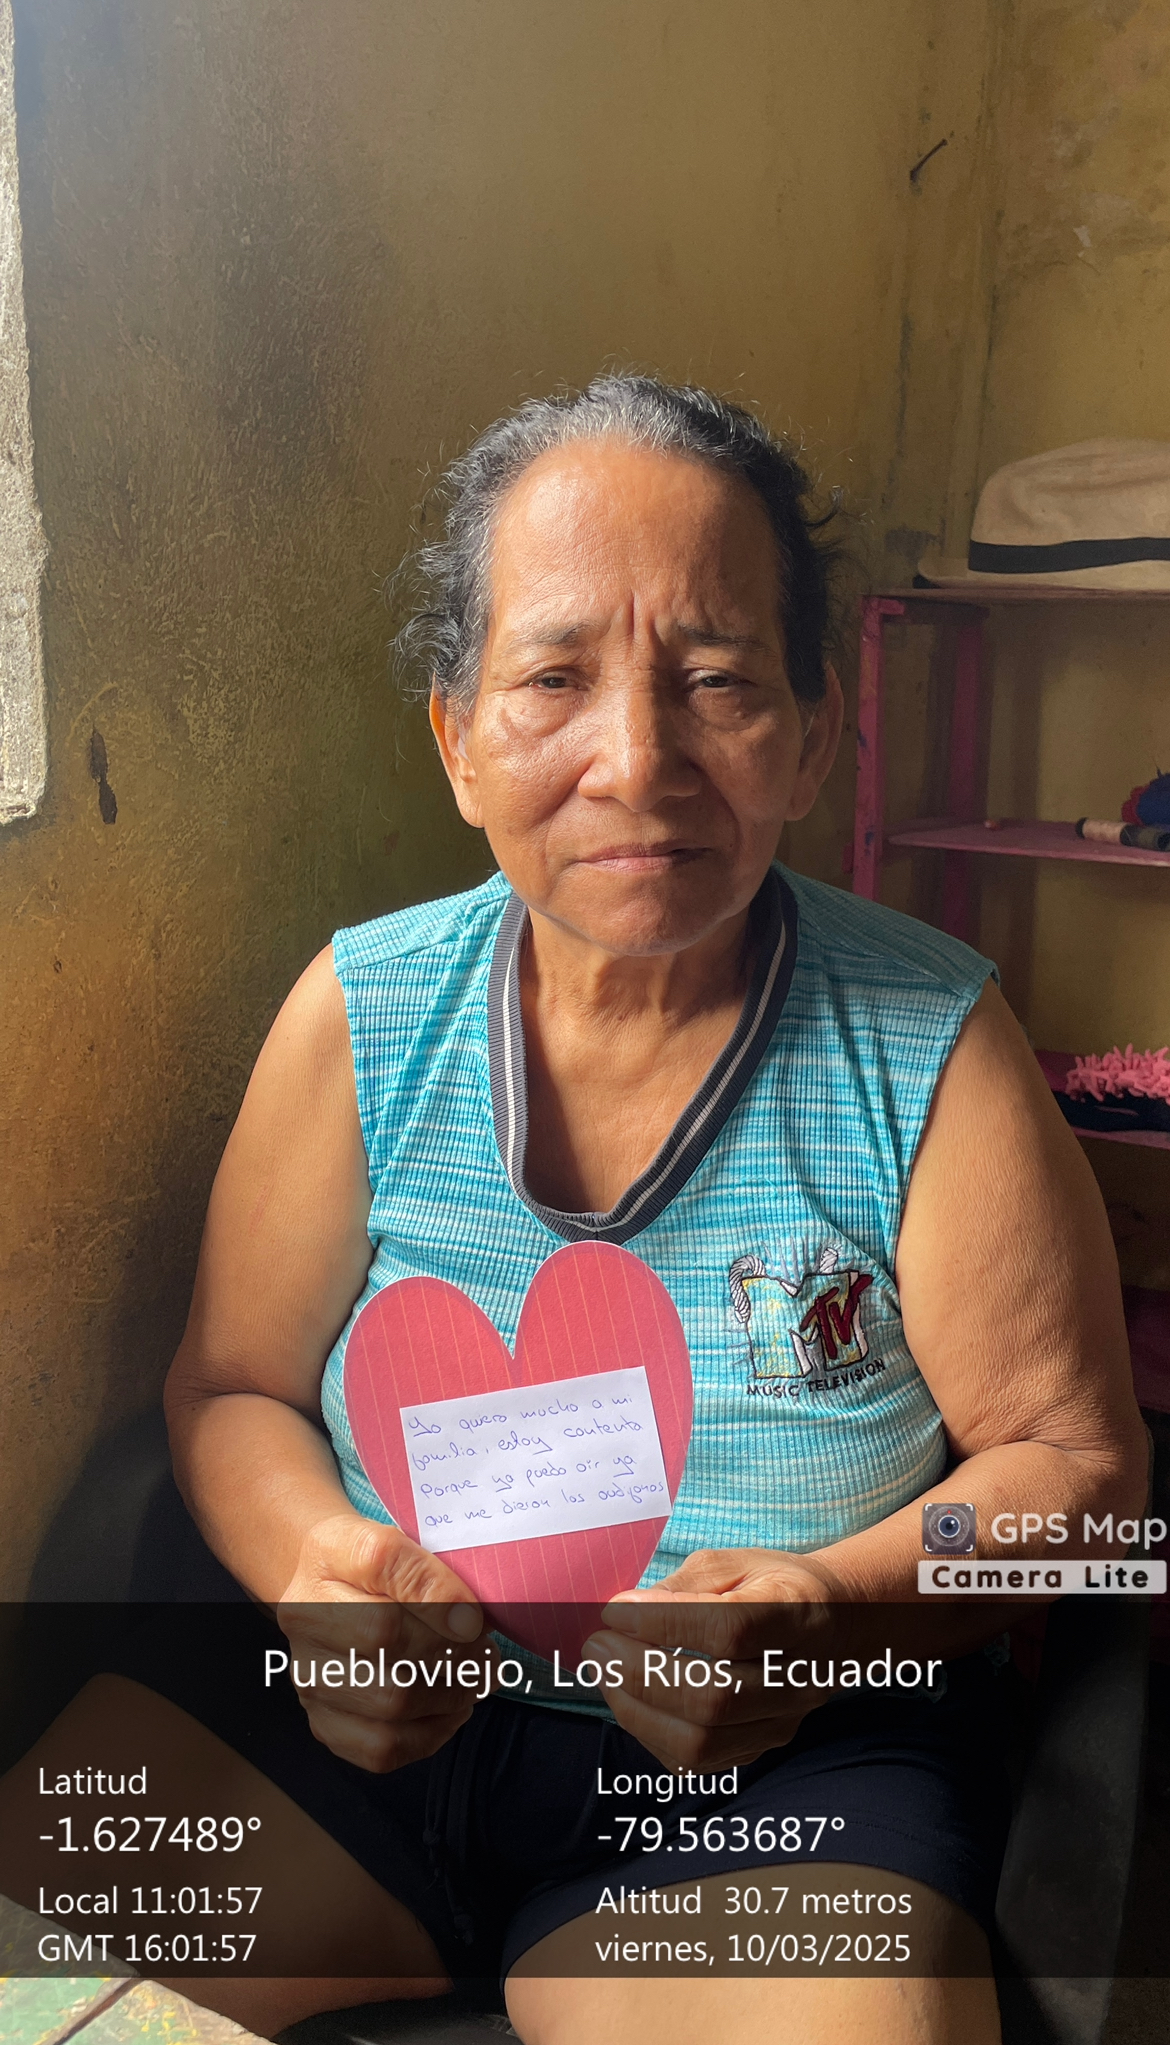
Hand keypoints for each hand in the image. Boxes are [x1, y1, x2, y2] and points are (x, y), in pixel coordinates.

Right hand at [277, 1512, 488, 1771]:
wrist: (319, 1579)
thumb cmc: (360, 1562)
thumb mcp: (384, 1540)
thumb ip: (420, 1572)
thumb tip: (467, 1622)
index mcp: (316, 1595)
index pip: (383, 1622)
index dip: (440, 1625)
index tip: (476, 1619)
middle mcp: (306, 1650)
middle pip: (391, 1679)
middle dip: (455, 1668)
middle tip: (487, 1653)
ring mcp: (313, 1691)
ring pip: (391, 1719)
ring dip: (449, 1701)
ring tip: (475, 1678)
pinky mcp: (326, 1724)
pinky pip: (382, 1750)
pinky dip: (429, 1735)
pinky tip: (450, 1708)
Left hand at [583, 1547, 843, 1771]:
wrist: (836, 1625)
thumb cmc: (775, 1585)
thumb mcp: (735, 1562)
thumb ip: (684, 1585)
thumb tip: (627, 1613)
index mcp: (796, 1613)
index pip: (730, 1629)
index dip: (664, 1624)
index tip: (614, 1611)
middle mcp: (797, 1678)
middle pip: (714, 1697)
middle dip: (638, 1673)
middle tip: (596, 1646)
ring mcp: (782, 1722)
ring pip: (702, 1743)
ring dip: (637, 1711)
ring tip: (605, 1673)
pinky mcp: (761, 1747)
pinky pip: (697, 1762)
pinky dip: (651, 1734)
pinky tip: (629, 1700)